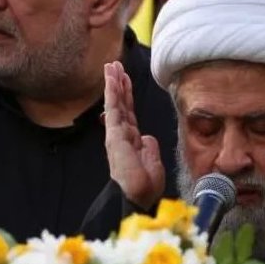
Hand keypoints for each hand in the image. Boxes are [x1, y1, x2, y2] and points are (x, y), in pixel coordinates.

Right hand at [103, 61, 165, 208]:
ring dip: (113, 84)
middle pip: (120, 105)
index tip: (125, 81)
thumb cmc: (145, 187)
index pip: (128, 114)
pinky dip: (113, 92)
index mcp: (131, 142)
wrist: (138, 197)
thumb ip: (149, 147)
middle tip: (114, 66)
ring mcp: (116, 135)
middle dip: (118, 85)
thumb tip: (147, 137)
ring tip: (111, 66)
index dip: (127, 96)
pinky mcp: (114, 134)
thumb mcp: (153, 162)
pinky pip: (114, 108)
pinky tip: (111, 78)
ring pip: (115, 103)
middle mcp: (121, 136)